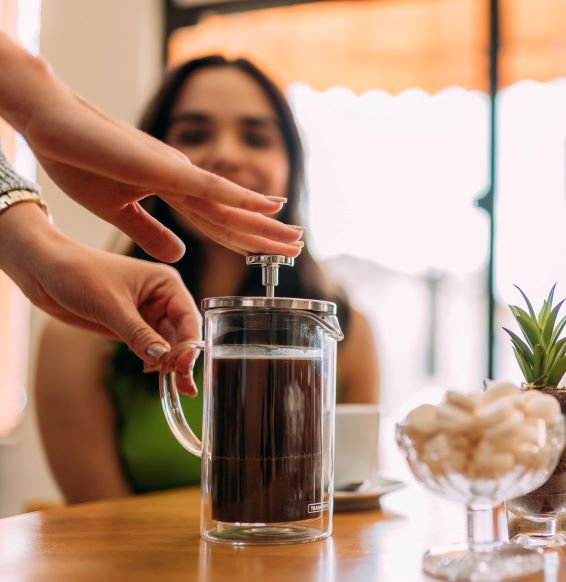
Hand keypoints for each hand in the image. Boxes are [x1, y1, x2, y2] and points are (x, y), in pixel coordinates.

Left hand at [1, 204, 199, 394]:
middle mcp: (161, 298)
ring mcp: (146, 313)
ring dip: (169, 363)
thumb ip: (138, 333)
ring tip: (175, 388)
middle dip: (182, 359)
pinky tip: (155, 374)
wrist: (42, 270)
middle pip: (181, 333)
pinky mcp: (129, 325)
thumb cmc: (78, 273)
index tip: (184, 367)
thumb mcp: (110, 306)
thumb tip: (162, 358)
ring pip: (166, 343)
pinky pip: (148, 346)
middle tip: (184, 386)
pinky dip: (152, 361)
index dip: (189, 344)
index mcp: (166, 283)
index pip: (188, 317)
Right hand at [2, 41, 301, 261]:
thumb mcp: (117, 211)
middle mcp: (184, 179)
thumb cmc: (78, 162)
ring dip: (265, 223)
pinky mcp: (166, 167)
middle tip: (299, 246)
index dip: (244, 239)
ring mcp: (178, 171)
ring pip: (230, 205)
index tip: (271, 252)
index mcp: (172, 189)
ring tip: (296, 236)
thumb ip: (150, 232)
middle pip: (232, 215)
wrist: (51, 127)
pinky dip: (242, 197)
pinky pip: (211, 186)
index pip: (216, 223)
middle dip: (265, 234)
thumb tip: (178, 254)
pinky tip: (271, 205)